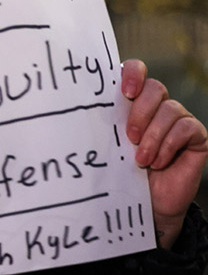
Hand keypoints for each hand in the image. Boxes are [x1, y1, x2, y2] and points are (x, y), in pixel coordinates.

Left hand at [121, 59, 207, 248]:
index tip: (125, 92)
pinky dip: (169, 145)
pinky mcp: (195, 136)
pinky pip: (187, 128)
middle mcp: (157, 105)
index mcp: (132, 101)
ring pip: (171, 109)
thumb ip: (103, 122)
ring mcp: (178, 120)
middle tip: (129, 136)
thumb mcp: (108, 143)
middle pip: (155, 87)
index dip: (133, 73)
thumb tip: (79, 106)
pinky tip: (158, 162)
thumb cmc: (121, 172)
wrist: (145, 204)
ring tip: (141, 159)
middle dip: (141, 111)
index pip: (136, 70)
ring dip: (153, 136)